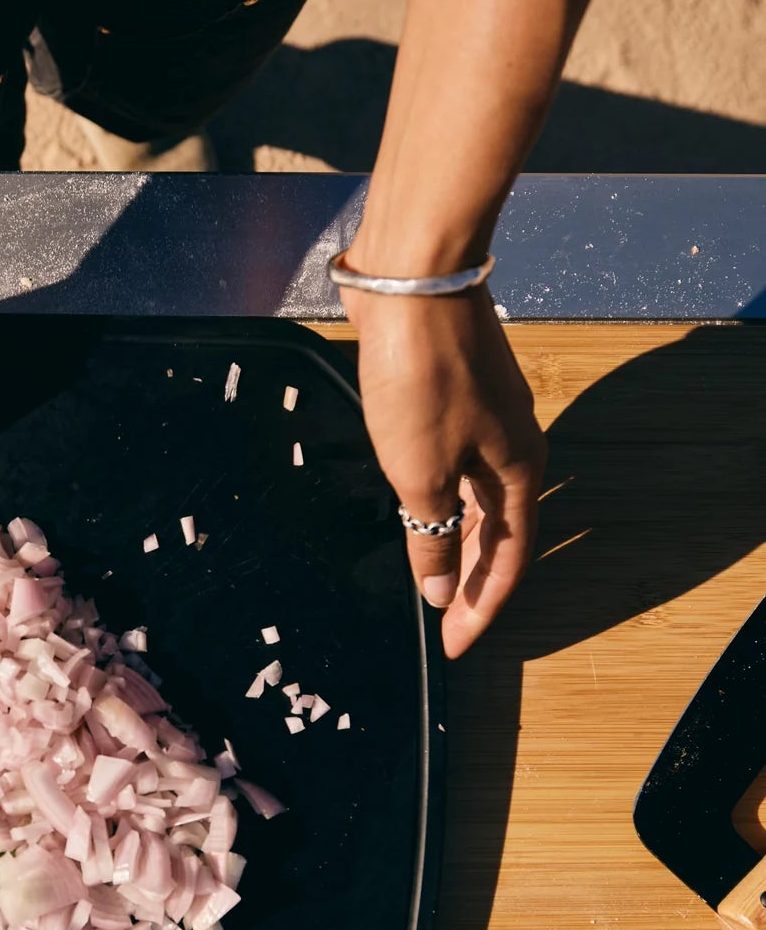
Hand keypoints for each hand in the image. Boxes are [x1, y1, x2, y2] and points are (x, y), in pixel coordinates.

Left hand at [342, 284, 545, 658]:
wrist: (412, 282)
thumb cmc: (421, 378)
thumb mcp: (421, 472)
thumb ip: (433, 535)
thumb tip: (443, 590)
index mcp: (516, 473)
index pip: (509, 560)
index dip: (482, 608)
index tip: (457, 647)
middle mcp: (512, 448)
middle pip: (499, 534)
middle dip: (473, 583)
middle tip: (445, 626)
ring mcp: (486, 420)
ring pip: (479, 501)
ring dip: (459, 544)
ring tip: (433, 584)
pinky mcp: (455, 398)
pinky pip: (458, 469)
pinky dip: (443, 503)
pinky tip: (420, 513)